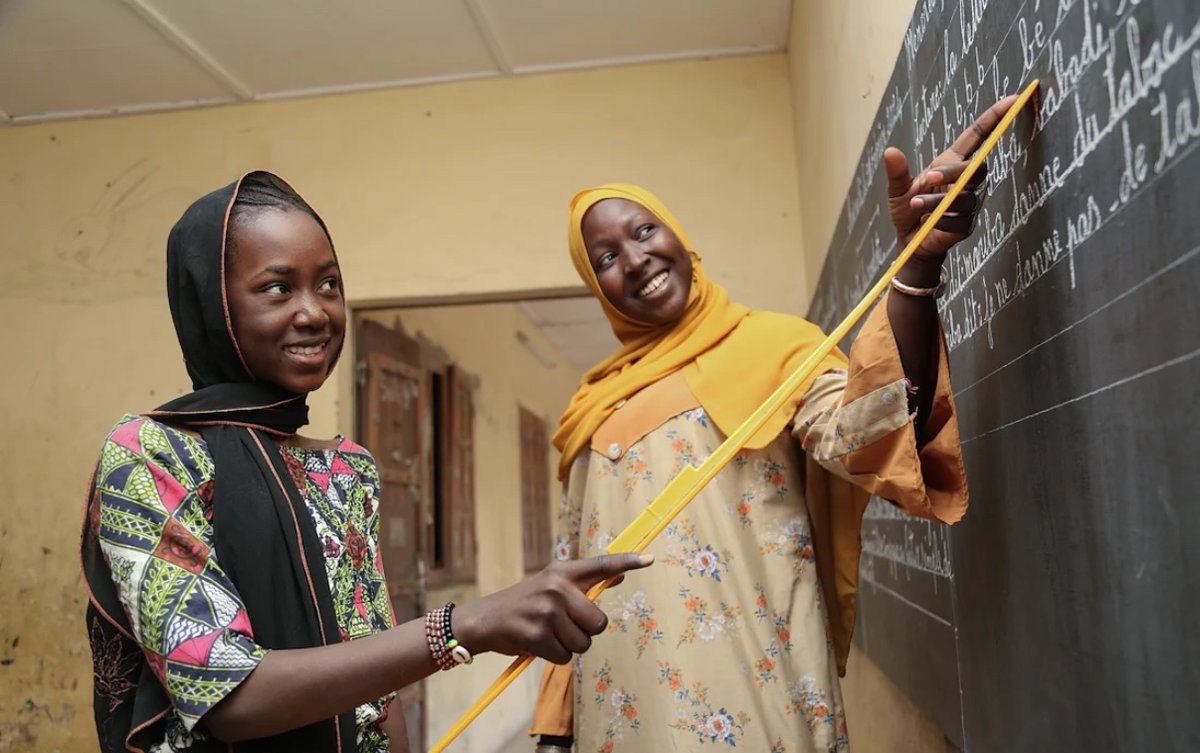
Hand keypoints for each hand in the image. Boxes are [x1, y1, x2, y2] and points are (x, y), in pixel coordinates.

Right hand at [453, 553, 653, 663]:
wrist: (486, 620)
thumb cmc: (527, 604)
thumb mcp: (553, 586)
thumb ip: (585, 584)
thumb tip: (620, 578)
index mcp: (563, 571)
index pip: (601, 565)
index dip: (627, 562)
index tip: (650, 559)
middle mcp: (557, 587)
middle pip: (599, 622)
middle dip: (587, 631)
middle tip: (566, 626)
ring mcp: (547, 611)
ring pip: (583, 643)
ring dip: (569, 646)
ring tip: (549, 634)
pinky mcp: (537, 635)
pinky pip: (565, 657)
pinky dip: (555, 656)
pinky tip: (539, 643)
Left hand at [883, 95, 1018, 265]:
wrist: (908, 241)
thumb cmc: (908, 210)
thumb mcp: (898, 189)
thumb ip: (897, 172)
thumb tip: (890, 152)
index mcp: (951, 164)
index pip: (978, 137)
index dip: (995, 118)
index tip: (1013, 100)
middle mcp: (965, 181)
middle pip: (976, 168)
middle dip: (953, 172)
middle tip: (928, 178)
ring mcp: (969, 204)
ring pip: (966, 197)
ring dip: (939, 201)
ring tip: (916, 205)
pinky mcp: (966, 225)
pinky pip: (961, 221)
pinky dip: (942, 220)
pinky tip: (928, 222)